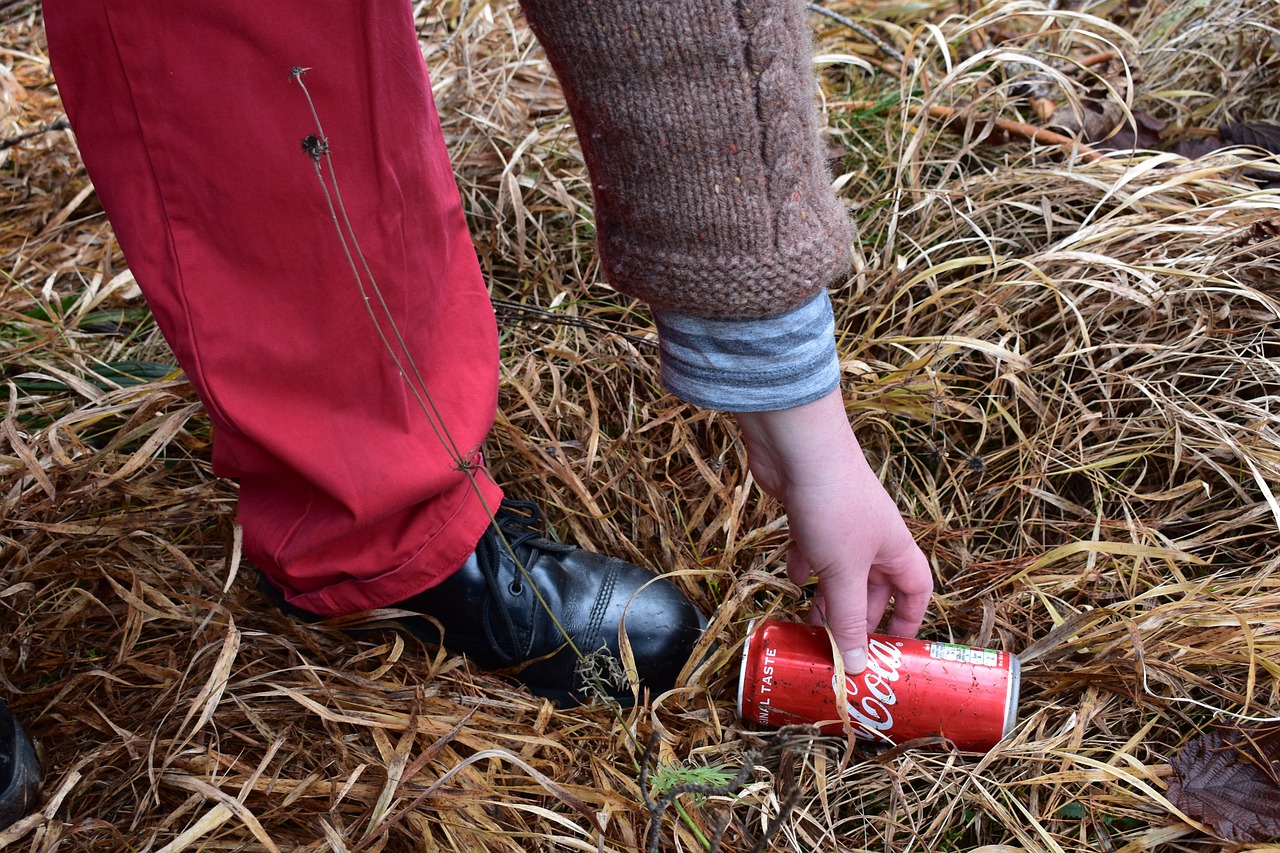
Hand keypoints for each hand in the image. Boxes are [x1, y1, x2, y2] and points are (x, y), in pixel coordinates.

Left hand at [733, 387, 932, 672]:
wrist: (798, 448)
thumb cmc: (833, 504)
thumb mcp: (844, 571)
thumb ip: (848, 618)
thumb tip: (860, 665)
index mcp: (895, 549)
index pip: (916, 590)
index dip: (909, 620)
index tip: (894, 649)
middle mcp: (872, 537)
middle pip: (874, 587)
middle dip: (857, 617)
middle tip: (841, 648)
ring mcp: (840, 525)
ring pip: (840, 571)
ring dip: (828, 599)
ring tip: (812, 626)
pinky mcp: (810, 514)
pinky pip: (813, 548)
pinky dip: (805, 566)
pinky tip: (794, 580)